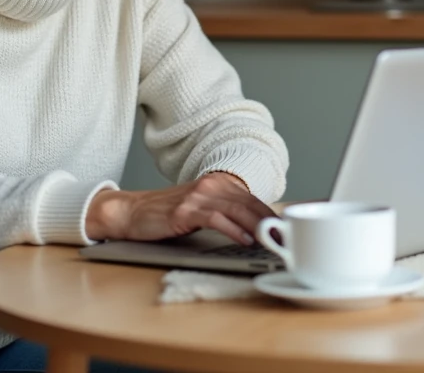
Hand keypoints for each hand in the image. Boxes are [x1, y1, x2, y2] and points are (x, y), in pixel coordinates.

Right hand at [86, 172, 275, 245]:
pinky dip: (233, 229)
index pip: (254, 200)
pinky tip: (245, 239)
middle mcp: (210, 185)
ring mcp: (197, 197)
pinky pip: (215, 218)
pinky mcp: (185, 211)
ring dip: (259, 227)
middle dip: (272, 223)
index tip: (290, 232)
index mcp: (218, 183)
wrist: (133, 212)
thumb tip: (259, 230)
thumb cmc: (168, 214)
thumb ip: (227, 213)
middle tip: (288, 239)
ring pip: (237, 210)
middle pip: (250, 204)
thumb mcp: (202, 209)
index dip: (274, 216)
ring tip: (273, 240)